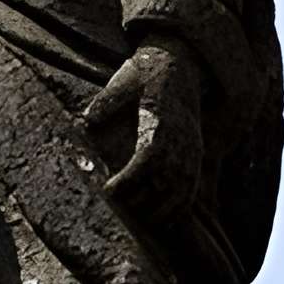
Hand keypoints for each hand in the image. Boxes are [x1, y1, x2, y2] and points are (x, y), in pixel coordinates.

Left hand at [83, 41, 202, 222]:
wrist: (182, 64)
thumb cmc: (147, 72)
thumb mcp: (123, 81)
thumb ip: (106, 103)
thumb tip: (86, 122)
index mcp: (162, 123)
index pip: (148, 160)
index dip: (129, 180)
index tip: (109, 190)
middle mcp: (181, 141)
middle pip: (165, 185)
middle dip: (141, 202)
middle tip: (119, 206)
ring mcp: (192, 150)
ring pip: (182, 193)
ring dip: (161, 212)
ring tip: (139, 219)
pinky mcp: (197, 155)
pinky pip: (193, 190)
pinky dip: (180, 209)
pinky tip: (164, 220)